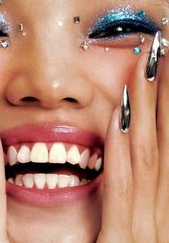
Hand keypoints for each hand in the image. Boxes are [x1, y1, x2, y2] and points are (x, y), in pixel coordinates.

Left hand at [97, 49, 167, 242]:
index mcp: (151, 214)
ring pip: (145, 157)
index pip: (156, 146)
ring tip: (146, 69)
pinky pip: (122, 189)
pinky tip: (116, 116)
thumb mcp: (125, 233)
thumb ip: (125, 196)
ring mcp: (145, 233)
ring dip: (146, 109)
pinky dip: (122, 151)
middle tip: (162, 53)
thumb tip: (123, 150)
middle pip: (158, 143)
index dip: (162, 106)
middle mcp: (156, 217)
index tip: (158, 71)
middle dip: (163, 96)